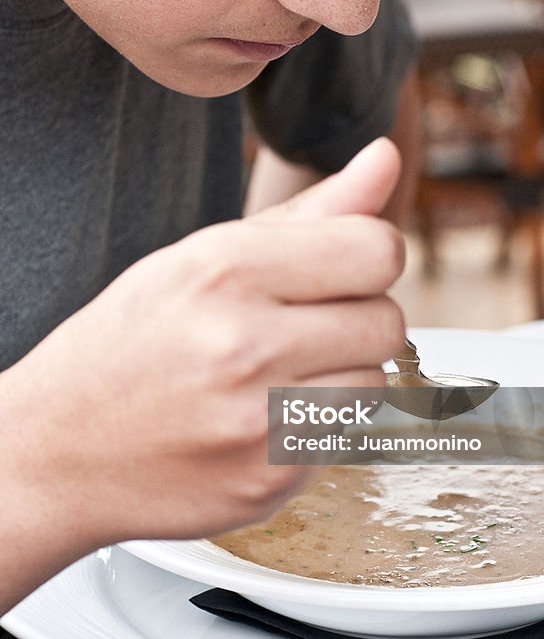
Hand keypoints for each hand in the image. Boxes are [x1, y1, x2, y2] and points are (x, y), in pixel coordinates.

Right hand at [1, 139, 405, 603]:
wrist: (61, 450)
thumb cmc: (132, 342)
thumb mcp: (204, 256)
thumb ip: (309, 212)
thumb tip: (385, 158)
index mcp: (226, 270)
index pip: (377, 250)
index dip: (368, 258)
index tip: (341, 270)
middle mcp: (244, 344)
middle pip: (387, 322)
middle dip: (356, 320)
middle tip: (300, 328)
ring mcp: (258, 420)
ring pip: (375, 384)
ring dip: (342, 377)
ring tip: (278, 376)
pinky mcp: (269, 479)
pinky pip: (345, 438)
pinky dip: (318, 427)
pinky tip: (264, 419)